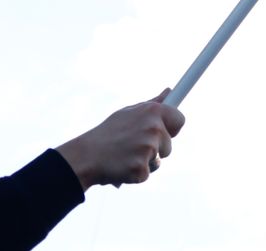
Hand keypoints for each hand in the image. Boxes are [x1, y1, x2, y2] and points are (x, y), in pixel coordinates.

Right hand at [55, 90, 186, 188]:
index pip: (180, 120)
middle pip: (169, 146)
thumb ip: (153, 104)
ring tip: (124, 156)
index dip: (172, 129)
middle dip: (155, 149)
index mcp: (153, 111)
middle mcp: (154, 128)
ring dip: (145, 162)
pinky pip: (146, 174)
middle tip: (132, 146)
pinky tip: (121, 167)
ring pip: (158, 161)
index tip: (166, 132)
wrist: (84, 156)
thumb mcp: (129, 113)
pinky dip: (135, 174)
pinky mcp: (141, 168)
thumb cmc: (108, 133)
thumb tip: (170, 91)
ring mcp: (148, 149)